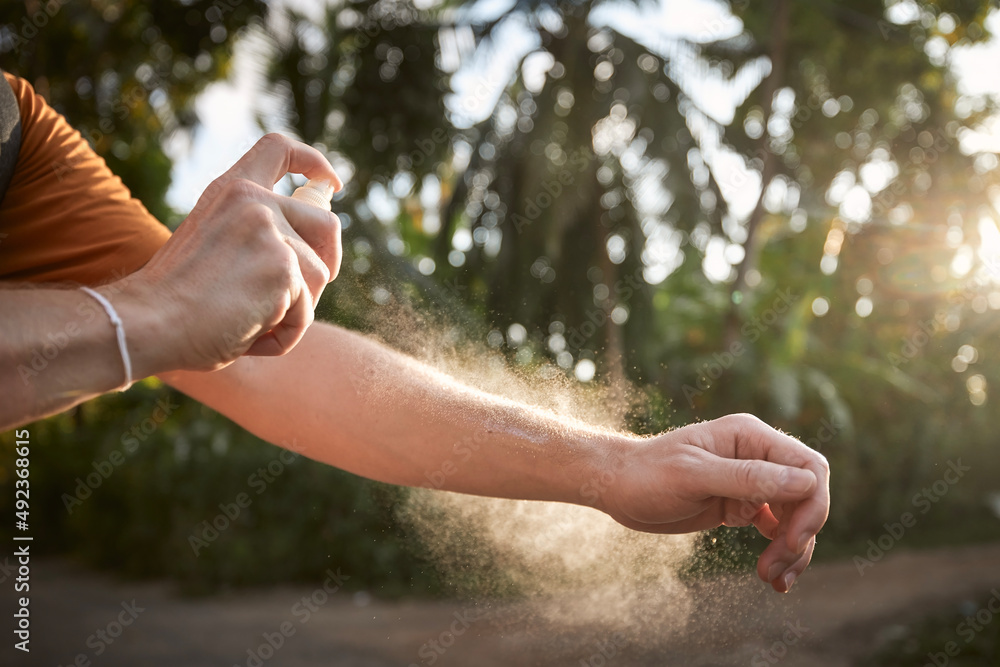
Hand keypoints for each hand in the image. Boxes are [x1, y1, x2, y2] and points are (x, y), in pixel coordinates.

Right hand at [116, 134, 343, 374]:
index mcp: (231, 190)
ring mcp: (271, 232)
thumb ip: (254, 234)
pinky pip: (306, 312)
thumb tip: (315, 243)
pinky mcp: (284, 269)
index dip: (313, 163)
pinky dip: (284, 334)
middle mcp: (254, 202)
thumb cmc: (175, 300)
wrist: (146, 322)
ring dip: (294, 310)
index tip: (329, 182)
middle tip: (306, 292)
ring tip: (248, 322)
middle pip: (327, 224)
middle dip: (329, 260)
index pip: (278, 149)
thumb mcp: (214, 245)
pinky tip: (248, 336)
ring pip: (319, 277)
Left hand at [600, 413, 829, 592]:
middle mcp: (757, 456)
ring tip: (774, 580)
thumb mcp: (693, 475)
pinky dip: (780, 552)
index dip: (812, 505)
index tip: (792, 541)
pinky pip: (777, 529)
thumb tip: (807, 483)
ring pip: (796, 517)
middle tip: (777, 569)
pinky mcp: (742, 506)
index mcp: (750, 437)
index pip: (809, 467)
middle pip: (808, 496)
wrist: (616, 487)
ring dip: (793, 550)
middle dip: (801, 534)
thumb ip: (747, 478)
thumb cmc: (647, 474)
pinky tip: (773, 577)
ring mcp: (752, 482)